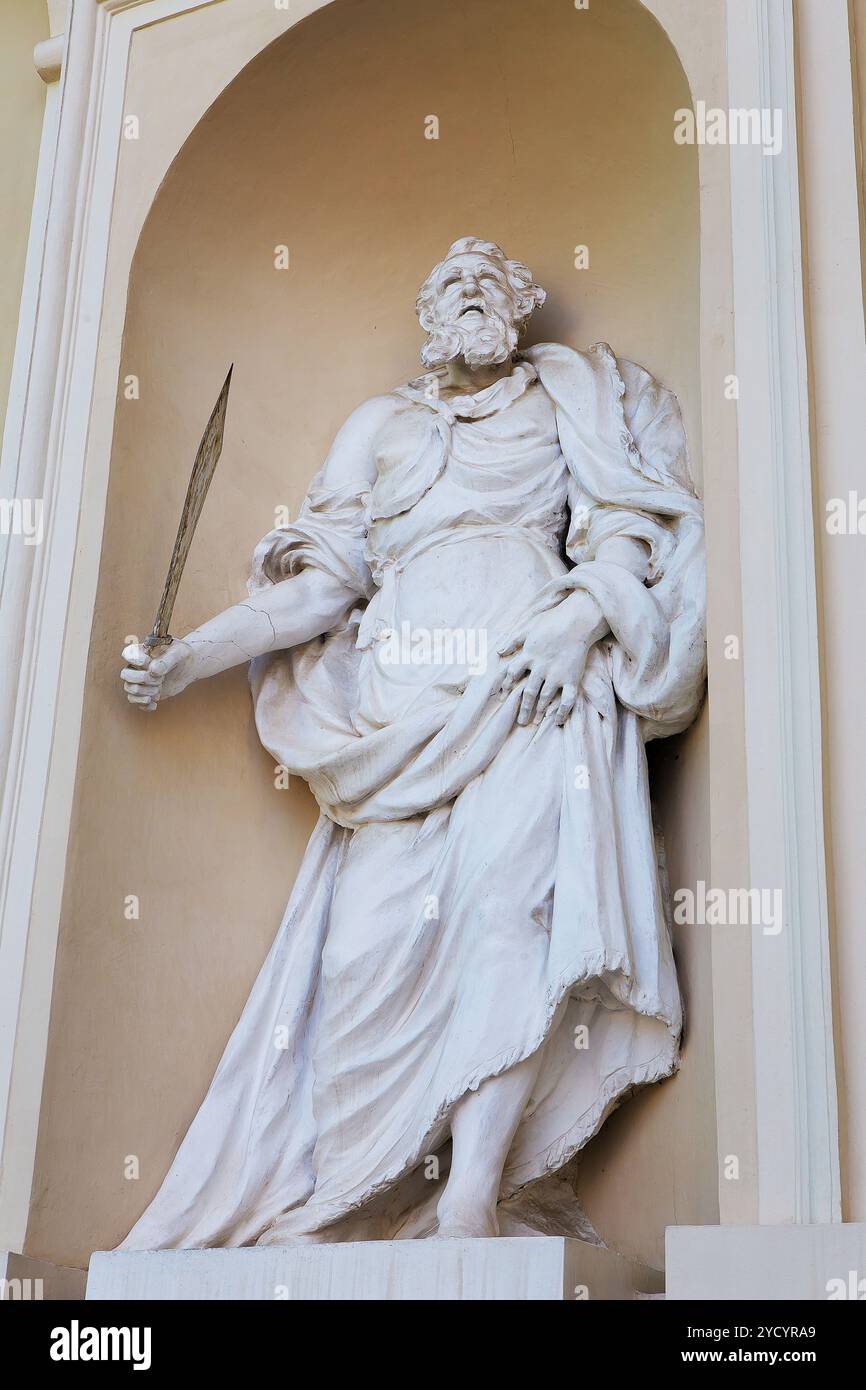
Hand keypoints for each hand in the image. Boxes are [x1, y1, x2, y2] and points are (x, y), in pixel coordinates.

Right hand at [121, 638, 196, 709]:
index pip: (127, 654)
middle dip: (144, 679)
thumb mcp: (179, 653)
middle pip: (125, 674)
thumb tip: (153, 670)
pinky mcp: (144, 691)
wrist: (188, 667)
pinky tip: (155, 703)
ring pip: (129, 688)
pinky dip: (144, 704)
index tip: (151, 662)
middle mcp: (137, 666)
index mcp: (143, 652)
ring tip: (159, 690)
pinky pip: (134, 700)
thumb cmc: (182, 656)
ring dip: (145, 692)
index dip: (137, 661)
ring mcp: (139, 680)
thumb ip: (166, 660)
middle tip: (160, 679)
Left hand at [497, 591, 606, 726]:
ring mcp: (556, 675)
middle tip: (520, 721)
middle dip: (523, 708)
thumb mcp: (528, 627)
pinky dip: (563, 712)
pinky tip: (558, 721)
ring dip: (539, 711)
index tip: (503, 697)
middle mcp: (540, 668)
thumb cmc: (552, 621)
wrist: (577, 622)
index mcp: (528, 656)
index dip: (506, 685)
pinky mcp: (571, 678)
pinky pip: (566, 699)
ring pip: (545, 697)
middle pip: (528, 692)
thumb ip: (513, 640)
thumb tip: (500, 651)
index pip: (512, 673)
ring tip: (535, 722)